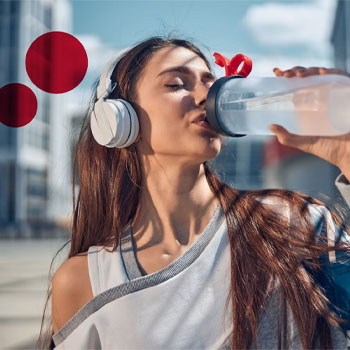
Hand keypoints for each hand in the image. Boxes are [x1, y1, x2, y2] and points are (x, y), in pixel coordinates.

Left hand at [270, 66, 349, 181]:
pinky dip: (332, 73)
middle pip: (311, 76)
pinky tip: (320, 73)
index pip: (301, 83)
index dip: (290, 74)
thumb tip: (271, 126)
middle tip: (284, 74)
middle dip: (297, 70)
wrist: (349, 156)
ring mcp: (338, 93)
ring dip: (310, 70)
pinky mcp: (349, 94)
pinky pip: (343, 78)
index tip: (276, 72)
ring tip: (297, 75)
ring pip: (324, 74)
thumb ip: (288, 137)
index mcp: (315, 103)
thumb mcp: (305, 142)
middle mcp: (326, 95)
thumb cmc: (330, 149)